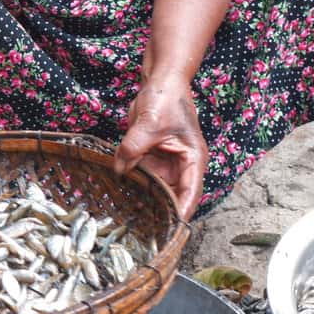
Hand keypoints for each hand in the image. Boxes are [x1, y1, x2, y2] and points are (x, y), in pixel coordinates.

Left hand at [114, 78, 206, 219]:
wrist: (160, 81)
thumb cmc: (166, 99)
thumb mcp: (149, 124)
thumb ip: (133, 148)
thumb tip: (119, 169)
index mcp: (193, 159)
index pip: (190, 193)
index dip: (182, 213)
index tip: (171, 231)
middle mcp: (182, 164)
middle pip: (173, 195)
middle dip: (161, 210)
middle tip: (145, 231)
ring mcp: (167, 162)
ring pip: (156, 187)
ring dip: (145, 198)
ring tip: (130, 218)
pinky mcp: (153, 157)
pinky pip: (144, 175)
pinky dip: (134, 183)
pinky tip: (121, 195)